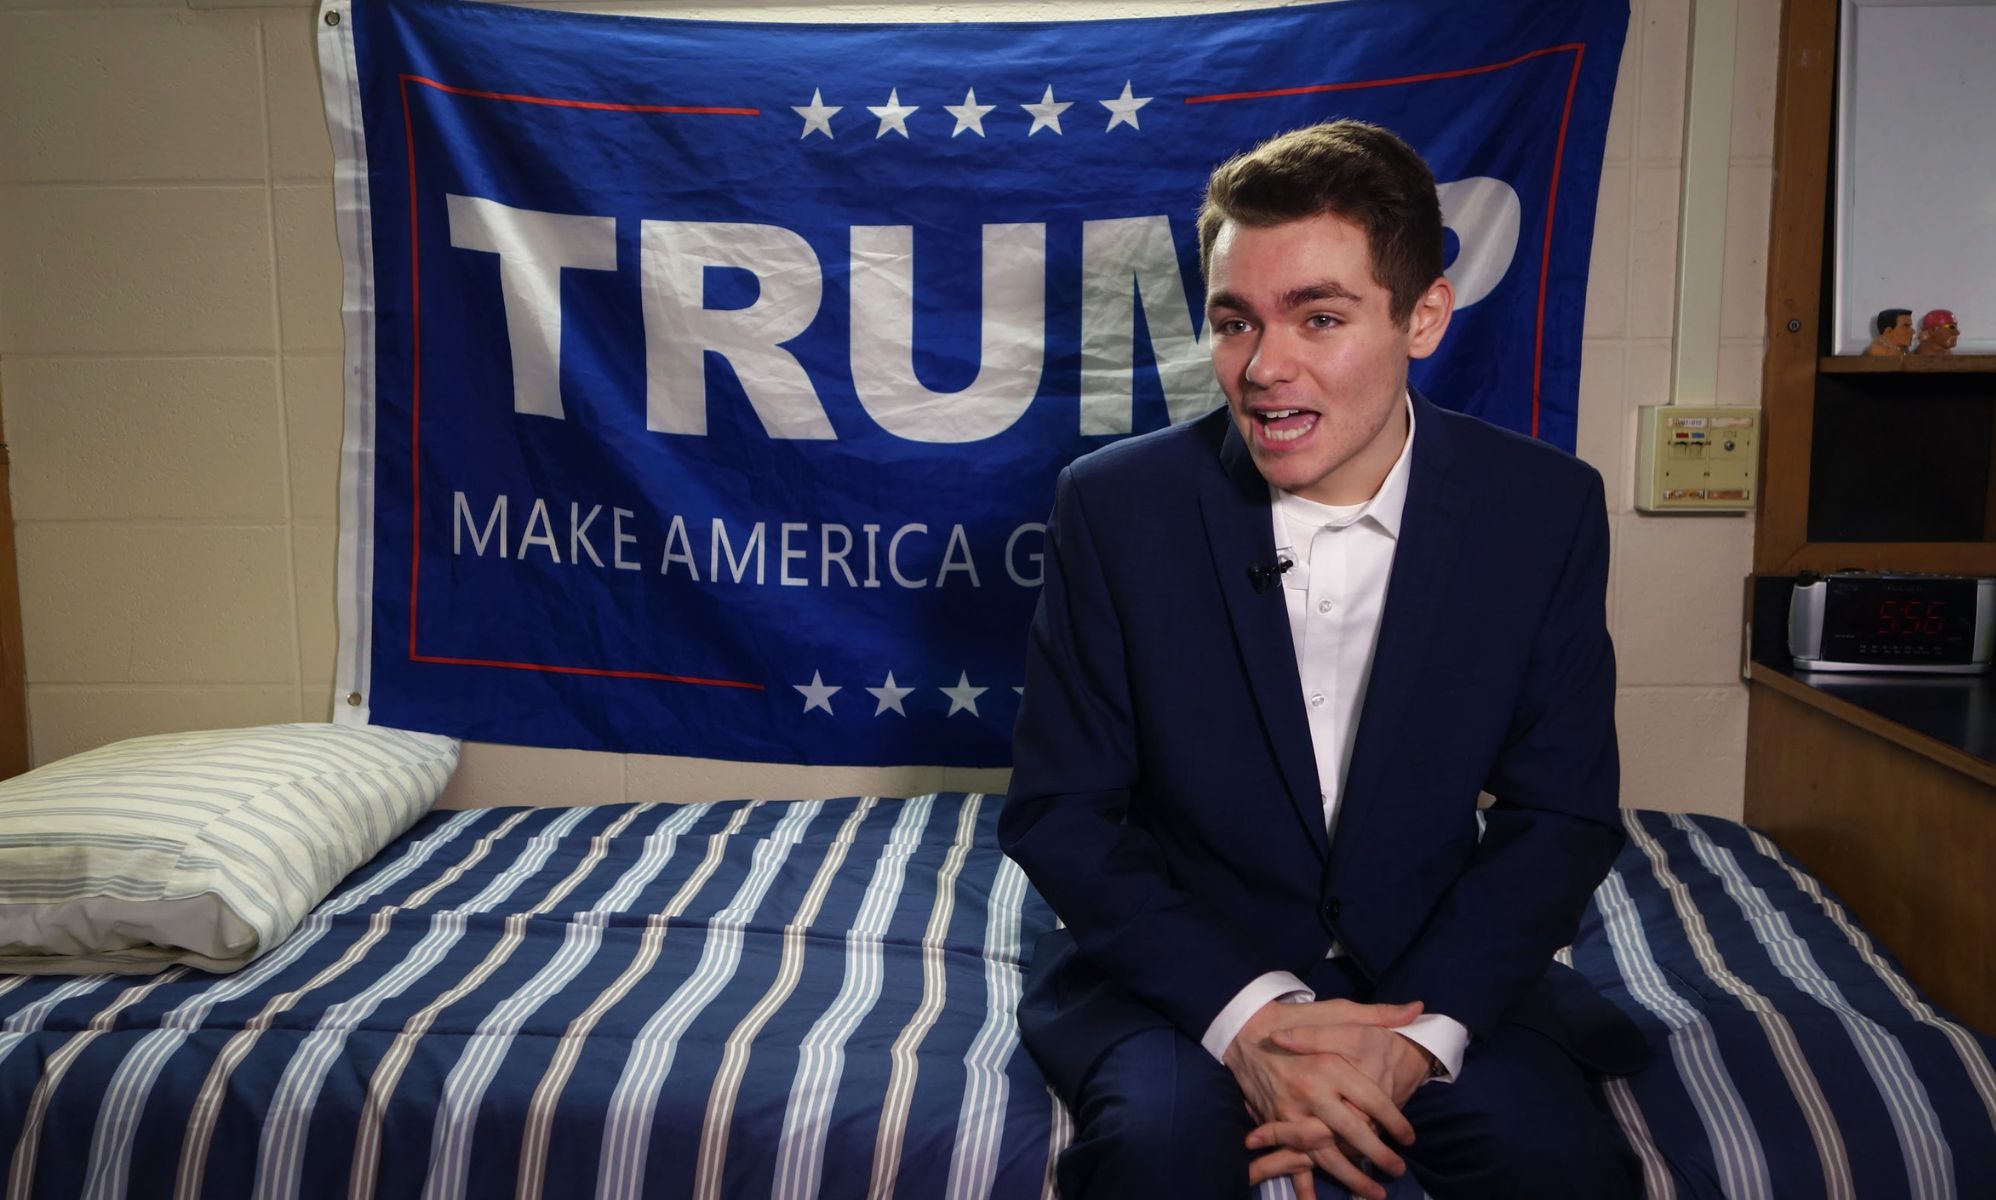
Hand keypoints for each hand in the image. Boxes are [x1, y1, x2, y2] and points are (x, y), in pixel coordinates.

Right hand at [1223, 998, 1421, 1199]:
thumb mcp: (1337, 1011)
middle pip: (1353, 1132)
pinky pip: (1292, 1155)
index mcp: (1330, 1064)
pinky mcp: (1274, 1121)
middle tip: (1398, 1170)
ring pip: (1326, 1152)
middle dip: (1379, 1155)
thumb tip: (1417, 1010)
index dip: (1395, 1122)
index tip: (1409, 1137)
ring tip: (1374, 1193)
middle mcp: (1311, 1091)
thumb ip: (1378, 1014)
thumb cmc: (1297, 1018)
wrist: (1245, 1029)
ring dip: (1350, 1176)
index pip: (1373, 1101)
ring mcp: (1290, 1111)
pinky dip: (1303, 1180)